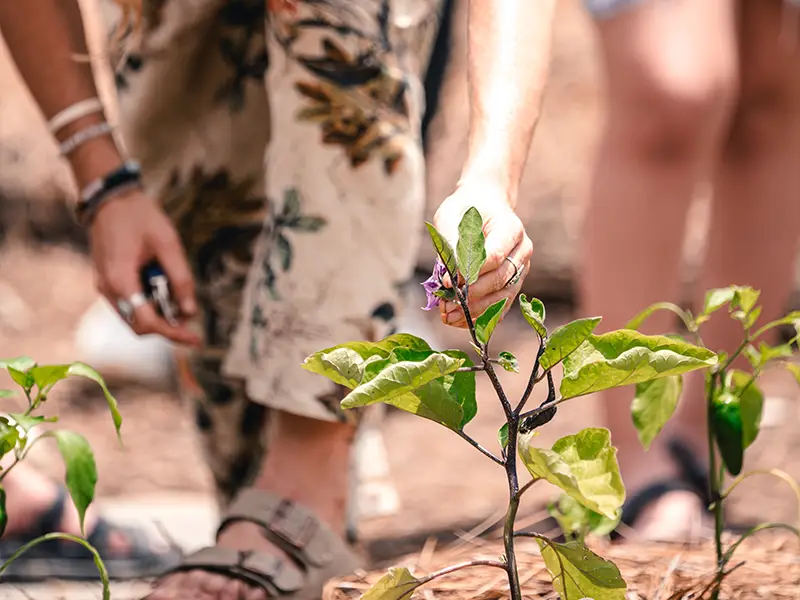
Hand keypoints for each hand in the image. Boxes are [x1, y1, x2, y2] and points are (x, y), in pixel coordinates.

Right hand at [89, 188, 200, 344]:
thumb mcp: (169, 244)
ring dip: (158, 314)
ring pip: (134, 317)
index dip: (173, 333)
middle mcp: (108, 289)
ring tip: (179, 297)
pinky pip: (129, 304)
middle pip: (139, 326)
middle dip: (167, 326)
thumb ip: (181, 279)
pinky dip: (149, 304)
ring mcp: (104, 286)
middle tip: (191, 317)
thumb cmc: (140, 217)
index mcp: (121, 280)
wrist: (111, 199)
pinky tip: (164, 289)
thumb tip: (190, 311)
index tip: (195, 339)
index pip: (148, 322)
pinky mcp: (107, 281)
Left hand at [432, 182, 531, 328]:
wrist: (484, 206)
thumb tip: (447, 279)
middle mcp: (522, 250)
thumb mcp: (451, 217)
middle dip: (471, 295)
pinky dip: (480, 316)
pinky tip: (459, 321)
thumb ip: (450, 246)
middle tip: (445, 304)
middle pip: (500, 279)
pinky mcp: (513, 283)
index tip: (447, 282)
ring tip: (449, 315)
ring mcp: (521, 269)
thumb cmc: (465, 210)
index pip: (495, 256)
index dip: (471, 272)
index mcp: (511, 228)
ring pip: (502, 296)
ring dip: (475, 310)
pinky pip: (500, 305)